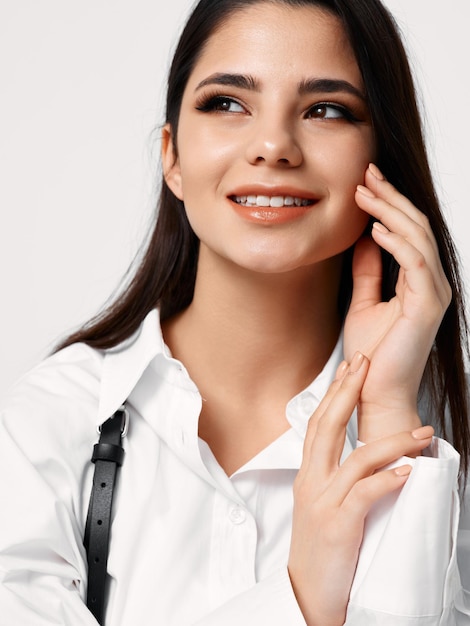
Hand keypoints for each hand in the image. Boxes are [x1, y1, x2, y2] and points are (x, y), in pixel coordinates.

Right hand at [288, 353, 433, 625]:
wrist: (305, 597)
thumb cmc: (321, 551)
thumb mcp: (320, 506)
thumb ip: (335, 479)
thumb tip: (365, 457)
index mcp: (308, 476)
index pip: (318, 423)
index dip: (334, 392)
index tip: (350, 368)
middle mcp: (311, 483)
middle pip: (326, 425)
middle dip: (348, 391)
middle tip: (366, 363)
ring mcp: (322, 504)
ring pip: (357, 459)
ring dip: (393, 442)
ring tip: (422, 433)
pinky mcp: (337, 527)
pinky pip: (364, 495)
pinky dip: (387, 479)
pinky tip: (407, 471)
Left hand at [344, 164, 450, 440]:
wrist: (375, 391)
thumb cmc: (372, 353)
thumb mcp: (365, 302)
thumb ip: (368, 271)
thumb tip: (364, 239)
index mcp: (420, 281)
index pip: (408, 231)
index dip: (388, 204)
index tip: (364, 182)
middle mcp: (432, 283)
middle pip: (416, 227)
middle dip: (391, 197)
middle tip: (366, 173)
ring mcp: (433, 293)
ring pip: (418, 238)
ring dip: (390, 212)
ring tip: (365, 192)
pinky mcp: (426, 306)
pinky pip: (415, 264)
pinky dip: (396, 242)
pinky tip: (375, 228)